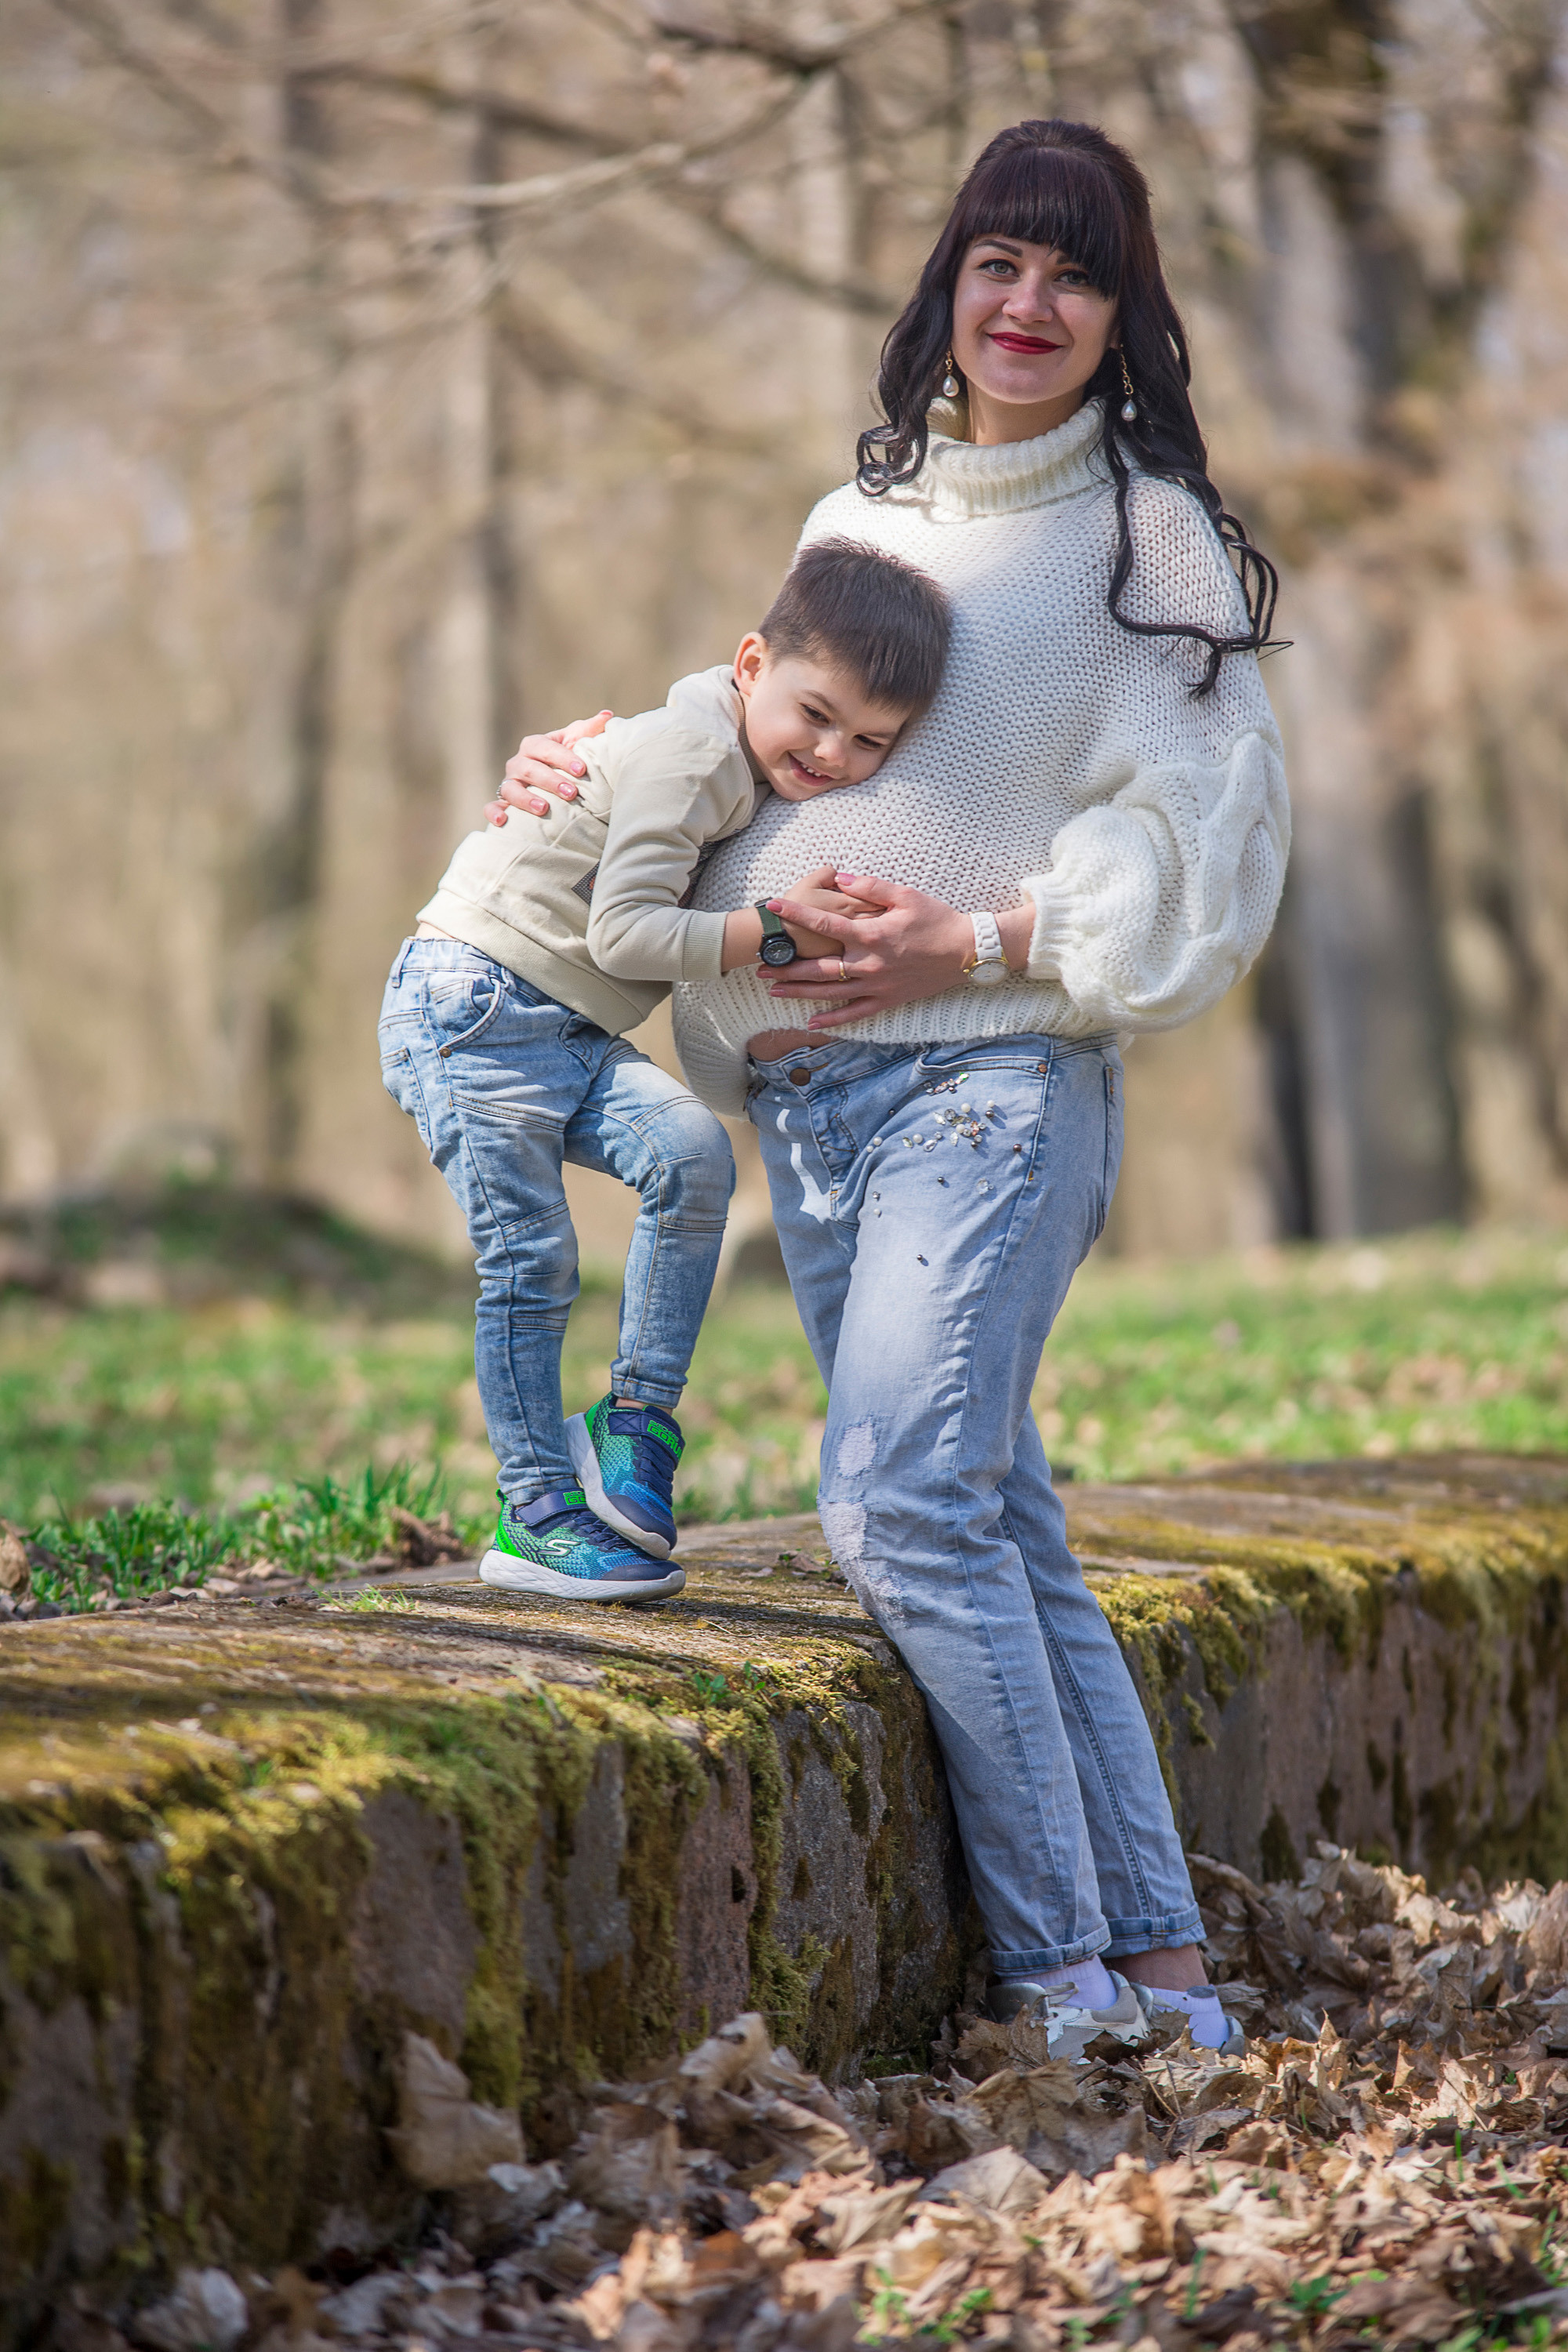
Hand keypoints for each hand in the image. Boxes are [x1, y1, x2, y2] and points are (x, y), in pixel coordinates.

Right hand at [484, 711, 612, 824]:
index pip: (544, 747)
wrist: (553, 787)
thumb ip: (589, 731)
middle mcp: (518, 763)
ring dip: (525, 798)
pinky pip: (491, 808)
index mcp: (534, 746)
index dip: (562, 757)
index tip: (582, 769)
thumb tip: (608, 715)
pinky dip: (495, 813)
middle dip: (550, 780)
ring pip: (510, 789)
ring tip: (543, 808)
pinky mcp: (502, 804)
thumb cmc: (566, 762)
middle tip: (571, 793)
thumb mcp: (576, 744)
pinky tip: (504, 821)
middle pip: (529, 769)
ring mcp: (508, 784)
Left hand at [763, 871, 976, 1025]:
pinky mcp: (887, 999)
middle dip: (786, 966)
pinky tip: (812, 1021)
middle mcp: (868, 963)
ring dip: (799, 992)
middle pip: (817, 967)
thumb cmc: (937, 919)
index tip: (774, 908)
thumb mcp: (906, 895)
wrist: (966, 952)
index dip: (796, 915)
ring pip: (829, 993)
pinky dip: (833, 1019)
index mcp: (870, 935)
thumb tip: (841, 879)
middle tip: (760, 966)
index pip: (824, 923)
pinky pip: (855, 1013)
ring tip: (774, 990)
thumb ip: (871, 887)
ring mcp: (876, 985)